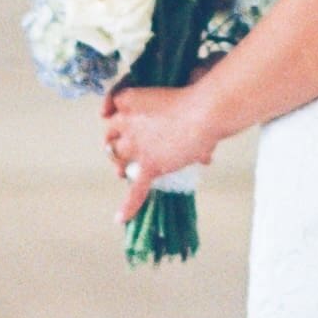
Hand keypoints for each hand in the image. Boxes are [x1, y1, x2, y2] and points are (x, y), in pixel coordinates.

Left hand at [100, 79, 215, 222]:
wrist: (203, 112)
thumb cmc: (198, 99)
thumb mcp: (185, 102)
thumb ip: (189, 123)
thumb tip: (206, 158)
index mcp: (131, 100)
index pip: (114, 110)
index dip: (119, 119)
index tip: (123, 123)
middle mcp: (127, 124)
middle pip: (110, 136)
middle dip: (115, 144)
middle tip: (123, 149)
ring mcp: (137, 147)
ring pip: (117, 159)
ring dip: (120, 165)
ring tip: (123, 172)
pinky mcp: (149, 165)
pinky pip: (135, 189)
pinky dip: (128, 205)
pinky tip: (119, 218)